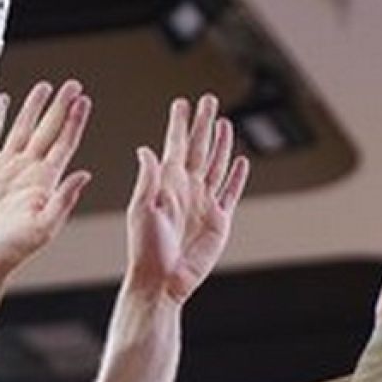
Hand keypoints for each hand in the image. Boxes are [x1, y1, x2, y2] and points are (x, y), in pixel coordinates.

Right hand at [0, 80, 92, 283]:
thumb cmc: (11, 251)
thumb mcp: (44, 227)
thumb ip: (63, 199)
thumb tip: (84, 174)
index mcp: (44, 183)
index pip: (64, 144)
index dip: (74, 122)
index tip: (84, 100)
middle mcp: (26, 171)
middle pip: (47, 131)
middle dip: (59, 108)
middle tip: (73, 85)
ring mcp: (3, 168)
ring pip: (21, 129)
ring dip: (32, 108)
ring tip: (44, 87)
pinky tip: (1, 102)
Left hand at [126, 95, 250, 303]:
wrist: (163, 281)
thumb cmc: (146, 249)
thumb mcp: (142, 210)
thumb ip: (148, 179)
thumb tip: (146, 150)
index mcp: (167, 184)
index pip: (176, 146)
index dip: (180, 124)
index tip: (182, 103)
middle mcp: (187, 190)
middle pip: (200, 148)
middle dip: (204, 124)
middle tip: (209, 101)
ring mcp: (204, 203)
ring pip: (217, 165)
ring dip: (221, 144)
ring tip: (224, 123)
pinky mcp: (219, 220)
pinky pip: (230, 192)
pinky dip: (236, 176)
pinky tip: (239, 160)